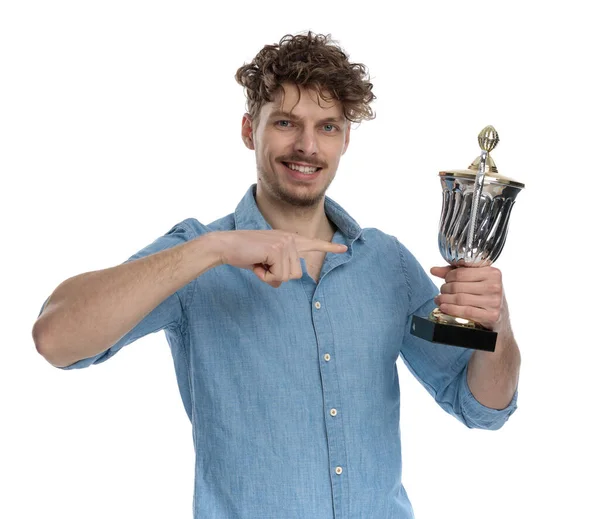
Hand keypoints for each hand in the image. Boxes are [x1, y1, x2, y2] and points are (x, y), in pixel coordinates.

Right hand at [213, 230, 347, 287]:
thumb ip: (278, 269)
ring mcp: (285, 243)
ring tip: (258, 262)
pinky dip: (265, 276)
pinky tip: (257, 264)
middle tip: (261, 264)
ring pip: (288, 277)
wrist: (226, 245)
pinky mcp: (278, 249)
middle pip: (296, 274)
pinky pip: (278, 277)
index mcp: (288, 239)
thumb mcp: (265, 262)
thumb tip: (283, 281)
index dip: (329, 247)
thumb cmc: (243, 254)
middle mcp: (290, 239)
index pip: (312, 244)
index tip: (344, 249)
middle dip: (277, 276)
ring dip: (270, 276)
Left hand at [430, 266, 504, 330]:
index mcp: (492, 272)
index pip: (461, 272)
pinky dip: (451, 309)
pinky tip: (444, 307)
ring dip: (444, 299)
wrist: (500, 317)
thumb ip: (454, 272)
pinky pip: (466, 311)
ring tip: (439, 300)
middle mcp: (495, 286)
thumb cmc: (484, 294)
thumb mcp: (473, 280)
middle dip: (444, 289)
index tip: (445, 280)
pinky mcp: (492, 315)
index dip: (448, 276)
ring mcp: (494, 301)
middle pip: (458, 286)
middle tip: (441, 292)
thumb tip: (434, 270)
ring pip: (460, 298)